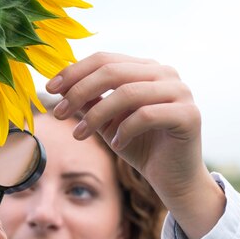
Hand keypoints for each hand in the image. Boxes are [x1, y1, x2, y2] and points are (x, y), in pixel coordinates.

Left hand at [46, 52, 224, 238]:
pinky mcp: (189, 114)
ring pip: (128, 93)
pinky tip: (115, 144)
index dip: (74, 72)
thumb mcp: (106, 121)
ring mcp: (180, 92)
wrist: (172, 179)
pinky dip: (124, 130)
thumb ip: (89, 101)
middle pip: (113, 71)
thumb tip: (60, 87)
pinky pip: (146, 115)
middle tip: (58, 114)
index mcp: (146, 68)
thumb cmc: (139, 146)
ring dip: (96, 115)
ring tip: (79, 134)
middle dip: (79, 91)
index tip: (50, 89)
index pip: (105, 59)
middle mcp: (165, 73)